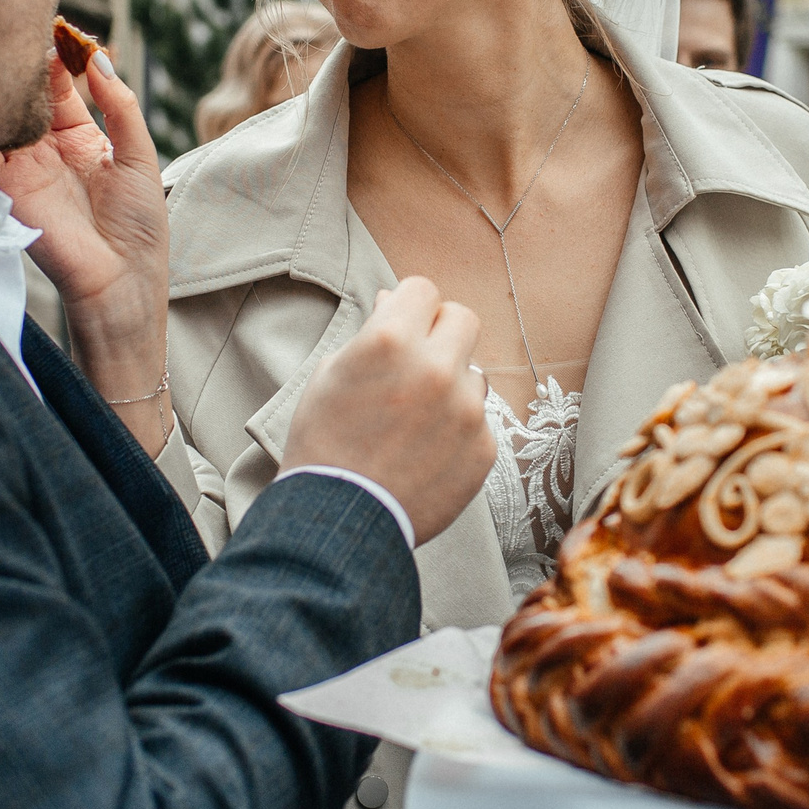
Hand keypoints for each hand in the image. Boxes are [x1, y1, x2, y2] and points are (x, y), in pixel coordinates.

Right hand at [0, 46, 168, 440]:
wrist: (123, 285)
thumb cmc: (140, 229)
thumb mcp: (139, 155)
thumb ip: (121, 105)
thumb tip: (100, 58)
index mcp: (81, 139)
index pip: (61, 85)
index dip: (58, 52)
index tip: (56, 19)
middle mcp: (46, 149)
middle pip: (26, 91)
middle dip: (23, 56)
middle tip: (20, 15)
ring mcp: (22, 165)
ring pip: (2, 109)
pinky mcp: (5, 184)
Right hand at [282, 278, 493, 545]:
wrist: (340, 519)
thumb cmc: (324, 444)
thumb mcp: (331, 374)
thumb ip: (372, 332)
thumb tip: (394, 301)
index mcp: (391, 340)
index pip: (423, 289)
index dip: (409, 306)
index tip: (401, 325)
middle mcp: (436, 368)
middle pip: (463, 319)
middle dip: (440, 333)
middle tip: (417, 360)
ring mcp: (466, 410)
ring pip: (473, 373)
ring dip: (451, 384)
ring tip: (415, 418)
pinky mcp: (484, 448)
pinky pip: (478, 420)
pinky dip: (457, 429)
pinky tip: (426, 450)